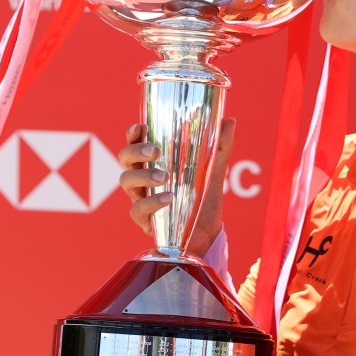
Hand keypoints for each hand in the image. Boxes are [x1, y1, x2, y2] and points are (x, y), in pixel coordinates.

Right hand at [117, 118, 235, 256]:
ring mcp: (141, 200)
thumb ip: (220, 148)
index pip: (135, 144)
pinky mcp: (146, 221)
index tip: (140, 126)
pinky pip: (138, 210)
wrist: (209, 234)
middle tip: (156, 151)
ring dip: (143, 175)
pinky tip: (168, 199)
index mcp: (154, 164)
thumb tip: (230, 121)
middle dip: (135, 151)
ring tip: (164, 177)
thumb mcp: (215, 173)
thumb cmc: (204, 201)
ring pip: (126, 182)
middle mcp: (142, 180)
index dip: (133, 134)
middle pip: (124, 160)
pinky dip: (151, 202)